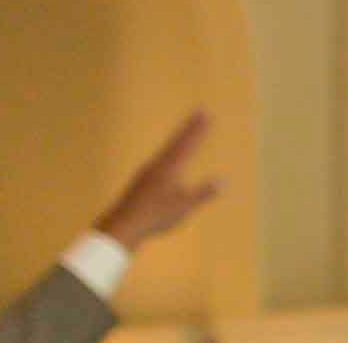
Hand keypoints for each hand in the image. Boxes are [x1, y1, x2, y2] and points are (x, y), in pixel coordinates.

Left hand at [93, 112, 220, 250]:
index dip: (197, 130)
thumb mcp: (184, 207)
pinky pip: (160, 160)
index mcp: (169, 168)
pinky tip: (167, 160)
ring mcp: (147, 172)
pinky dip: (170, 153)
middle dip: (189, 128)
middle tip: (199, 113)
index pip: (186, 144)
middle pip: (176, 141)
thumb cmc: (156, 216)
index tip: (206, 114)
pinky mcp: (141, 181)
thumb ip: (203, 193)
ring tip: (186, 133)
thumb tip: (223, 181)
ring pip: (166, 150)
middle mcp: (157, 164)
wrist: (123, 224)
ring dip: (178, 140)